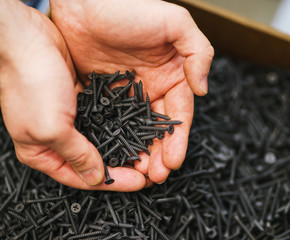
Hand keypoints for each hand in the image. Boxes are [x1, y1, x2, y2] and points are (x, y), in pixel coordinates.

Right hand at [0, 7, 145, 190]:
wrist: (27, 41)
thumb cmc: (31, 84)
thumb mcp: (52, 128)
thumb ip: (76, 155)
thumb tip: (94, 177)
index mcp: (41, 153)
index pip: (80, 176)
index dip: (111, 181)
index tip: (138, 182)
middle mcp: (55, 138)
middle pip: (91, 161)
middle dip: (119, 166)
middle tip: (146, 169)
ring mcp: (67, 119)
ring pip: (99, 140)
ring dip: (120, 146)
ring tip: (145, 151)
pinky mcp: (78, 100)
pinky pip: (102, 118)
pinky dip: (117, 124)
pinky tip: (135, 127)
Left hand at [51, 0, 213, 182]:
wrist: (85, 2)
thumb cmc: (129, 7)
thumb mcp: (174, 22)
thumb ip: (198, 52)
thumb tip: (203, 89)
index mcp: (171, 73)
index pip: (179, 113)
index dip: (178, 139)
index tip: (173, 161)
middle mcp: (150, 86)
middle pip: (158, 127)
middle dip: (159, 153)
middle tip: (156, 176)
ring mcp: (126, 92)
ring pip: (135, 129)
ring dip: (139, 151)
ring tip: (137, 173)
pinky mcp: (102, 92)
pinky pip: (110, 121)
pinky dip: (113, 139)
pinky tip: (114, 154)